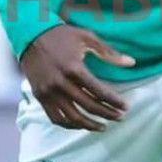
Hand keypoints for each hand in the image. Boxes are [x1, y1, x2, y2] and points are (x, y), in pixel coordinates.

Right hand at [20, 25, 134, 131]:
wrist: (30, 34)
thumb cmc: (62, 35)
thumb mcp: (87, 38)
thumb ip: (109, 53)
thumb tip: (132, 63)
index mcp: (74, 68)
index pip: (99, 91)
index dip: (115, 101)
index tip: (126, 107)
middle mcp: (60, 83)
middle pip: (88, 106)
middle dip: (107, 114)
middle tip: (120, 117)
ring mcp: (48, 92)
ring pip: (72, 117)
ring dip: (90, 125)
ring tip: (103, 127)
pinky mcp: (40, 96)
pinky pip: (56, 118)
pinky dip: (70, 125)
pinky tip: (82, 124)